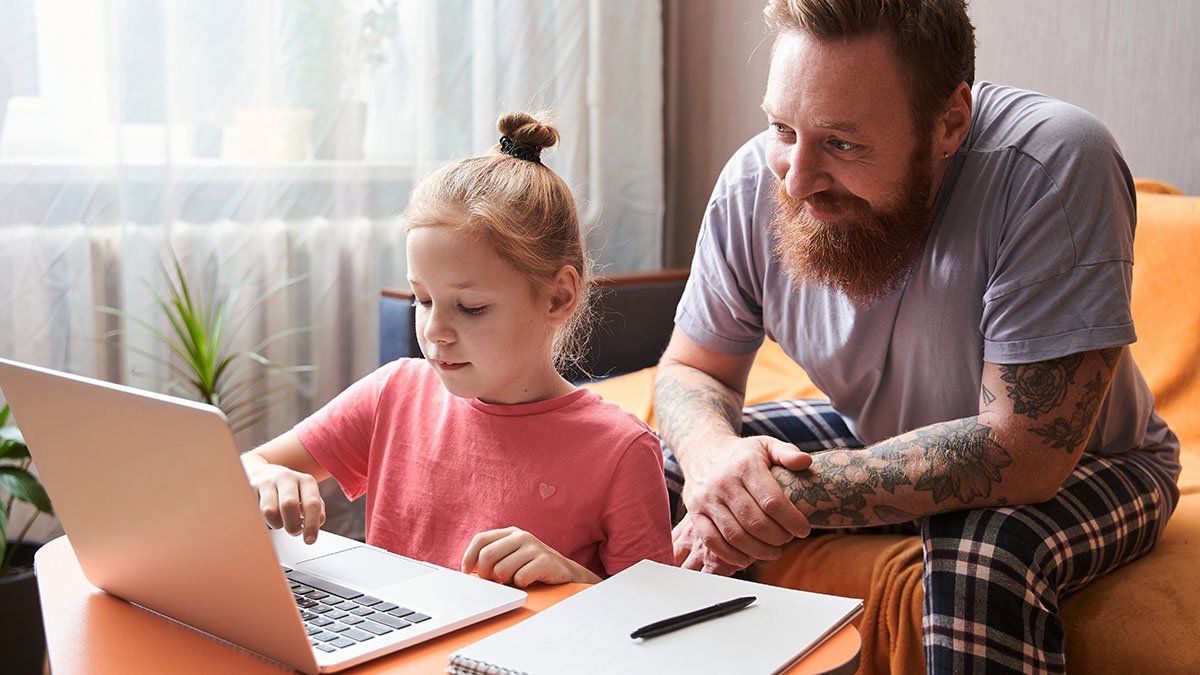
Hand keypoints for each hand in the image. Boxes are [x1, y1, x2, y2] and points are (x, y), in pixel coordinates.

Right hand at [242, 455, 325, 543]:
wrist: (261, 472)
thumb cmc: (289, 490)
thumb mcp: (306, 495)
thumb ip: (316, 510)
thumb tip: (316, 525)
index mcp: (306, 481)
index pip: (312, 503)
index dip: (312, 524)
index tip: (309, 540)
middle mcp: (287, 477)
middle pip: (289, 505)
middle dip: (292, 526)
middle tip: (294, 532)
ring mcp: (267, 482)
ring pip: (270, 511)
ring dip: (276, 524)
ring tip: (280, 522)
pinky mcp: (250, 488)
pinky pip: (255, 511)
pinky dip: (262, 520)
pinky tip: (267, 518)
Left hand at [461, 527, 601, 586]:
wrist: (565, 573)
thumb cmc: (532, 567)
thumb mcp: (511, 558)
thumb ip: (492, 559)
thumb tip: (469, 572)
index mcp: (510, 533)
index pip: (481, 540)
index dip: (469, 557)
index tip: (467, 572)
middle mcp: (521, 535)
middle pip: (487, 555)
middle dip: (485, 574)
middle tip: (494, 582)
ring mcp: (533, 546)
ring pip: (501, 570)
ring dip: (505, 581)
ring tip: (515, 580)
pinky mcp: (544, 560)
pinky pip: (520, 578)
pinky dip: (521, 585)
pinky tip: (529, 581)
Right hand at [676, 435, 812, 570]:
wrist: (702, 450)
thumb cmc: (741, 453)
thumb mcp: (765, 445)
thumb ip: (787, 452)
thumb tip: (806, 462)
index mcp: (745, 466)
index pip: (772, 501)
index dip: (792, 520)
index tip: (804, 529)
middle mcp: (724, 483)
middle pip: (755, 522)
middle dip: (778, 538)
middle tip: (788, 539)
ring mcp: (707, 499)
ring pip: (735, 535)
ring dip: (759, 551)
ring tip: (774, 552)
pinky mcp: (695, 513)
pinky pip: (712, 541)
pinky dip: (730, 555)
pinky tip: (746, 558)